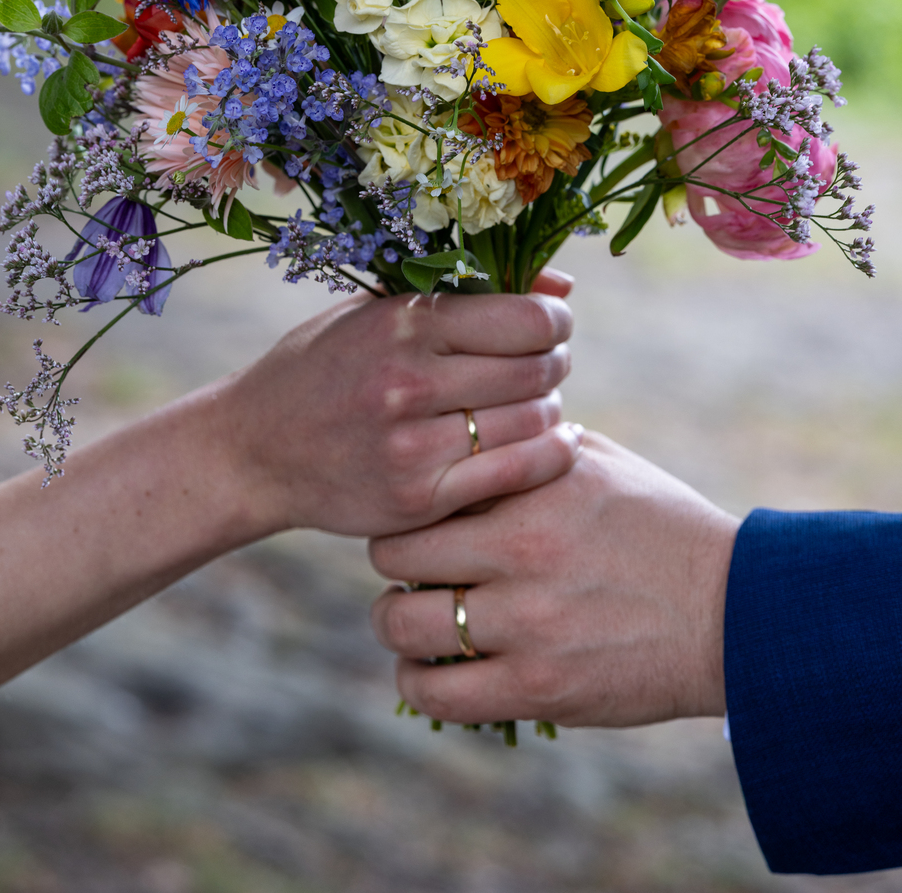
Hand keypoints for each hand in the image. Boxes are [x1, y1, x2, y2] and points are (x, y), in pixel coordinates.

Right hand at [217, 269, 580, 538]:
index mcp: (402, 322)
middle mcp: (407, 381)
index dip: (555, 321)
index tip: (551, 326)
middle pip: (536, 370)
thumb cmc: (326, 366)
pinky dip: (550, 455)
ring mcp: (412, 445)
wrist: (255, 449)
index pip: (526, 319)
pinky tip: (553, 443)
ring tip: (532, 403)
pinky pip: (516, 474)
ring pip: (533, 421)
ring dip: (550, 410)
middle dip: (555, 363)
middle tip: (547, 365)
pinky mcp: (416, 499)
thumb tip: (562, 290)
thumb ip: (468, 294)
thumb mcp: (379, 310)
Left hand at [369, 432, 739, 726]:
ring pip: (401, 625)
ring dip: (397, 624)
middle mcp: (522, 549)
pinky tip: (430, 672)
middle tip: (409, 571)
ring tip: (413, 622)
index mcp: (532, 486)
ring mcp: (528, 622)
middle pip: (395, 553)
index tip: (415, 513)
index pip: (423, 485)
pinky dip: (420, 684)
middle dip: (394, 562)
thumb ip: (527, 447)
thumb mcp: (598, 463)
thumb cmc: (662, 526)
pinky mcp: (539, 688)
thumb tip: (469, 435)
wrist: (735, 612)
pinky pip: (438, 694)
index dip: (407, 500)